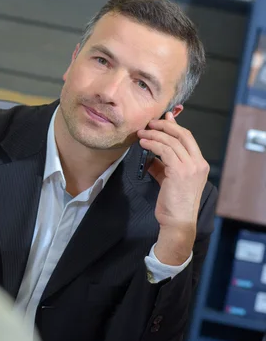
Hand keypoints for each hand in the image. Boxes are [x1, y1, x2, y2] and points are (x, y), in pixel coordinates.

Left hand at [137, 112, 209, 265]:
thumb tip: (151, 156)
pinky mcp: (180, 171)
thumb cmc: (173, 204)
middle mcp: (199, 163)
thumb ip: (163, 166)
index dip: (174, 126)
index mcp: (200, 164)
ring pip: (171, 141)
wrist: (177, 222)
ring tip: (141, 134)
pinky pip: (164, 150)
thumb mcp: (169, 180)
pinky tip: (143, 144)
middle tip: (149, 123)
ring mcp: (191, 167)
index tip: (163, 118)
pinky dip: (152, 144)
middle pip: (182, 135)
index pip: (188, 138)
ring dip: (154, 135)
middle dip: (164, 126)